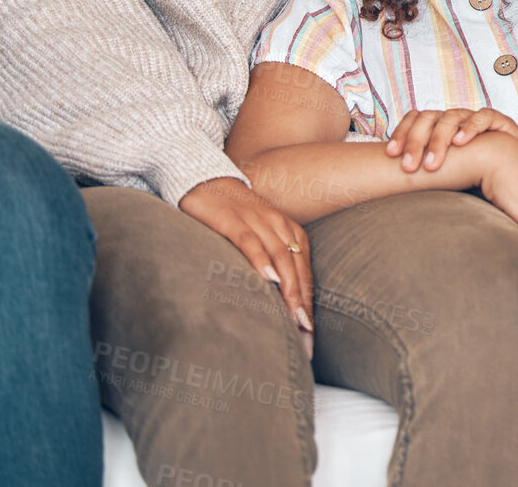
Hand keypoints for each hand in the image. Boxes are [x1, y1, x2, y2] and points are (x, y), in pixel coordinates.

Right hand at [180, 177, 314, 355]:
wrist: (206, 181)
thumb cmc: (234, 218)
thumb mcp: (258, 240)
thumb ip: (269, 264)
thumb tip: (275, 306)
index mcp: (290, 234)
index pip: (304, 274)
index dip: (308, 305)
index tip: (311, 337)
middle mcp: (280, 227)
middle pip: (297, 270)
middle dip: (303, 305)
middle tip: (306, 336)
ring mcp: (258, 222)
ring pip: (280, 258)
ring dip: (289, 289)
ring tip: (294, 317)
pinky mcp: (233, 219)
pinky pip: (250, 241)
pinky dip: (260, 259)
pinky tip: (267, 278)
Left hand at [385, 108, 517, 172]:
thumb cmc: (480, 177)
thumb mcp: (447, 175)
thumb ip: (425, 173)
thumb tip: (388, 187)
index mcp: (440, 127)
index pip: (415, 119)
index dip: (401, 133)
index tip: (391, 154)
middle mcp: (456, 120)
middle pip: (428, 118)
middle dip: (416, 141)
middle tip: (409, 167)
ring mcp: (476, 118)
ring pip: (452, 117)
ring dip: (440, 139)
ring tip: (432, 164)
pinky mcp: (501, 121)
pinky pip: (484, 117)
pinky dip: (471, 127)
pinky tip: (461, 142)